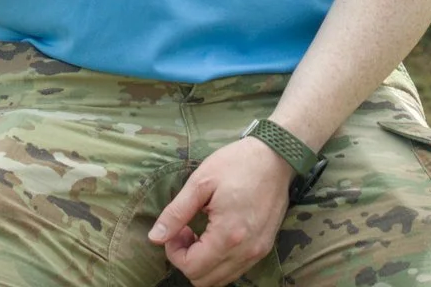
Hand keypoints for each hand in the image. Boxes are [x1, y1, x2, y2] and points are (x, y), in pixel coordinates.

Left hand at [149, 135, 293, 285]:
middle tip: (186, 231)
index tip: (176, 229)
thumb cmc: (237, 163)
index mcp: (228, 235)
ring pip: (221, 279)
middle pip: (205, 280)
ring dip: (203, 263)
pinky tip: (216, 235)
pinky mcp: (265, 248)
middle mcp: (246, 251)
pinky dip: (220, 261)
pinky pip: (236, 270)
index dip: (175, 253)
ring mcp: (258, 252)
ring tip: (201, 233)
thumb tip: (155, 238)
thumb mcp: (200, 182)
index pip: (192, 267)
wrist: (276, 156)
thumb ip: (176, 213)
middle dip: (187, 260)